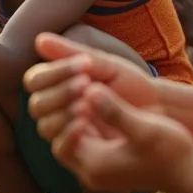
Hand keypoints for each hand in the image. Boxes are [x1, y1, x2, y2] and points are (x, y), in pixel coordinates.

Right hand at [23, 32, 162, 142]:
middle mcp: (55, 110)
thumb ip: (71, 53)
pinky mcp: (78, 153)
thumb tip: (39, 39)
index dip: (55, 73)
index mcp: (56, 85)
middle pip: (37, 104)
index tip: (84, 64)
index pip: (35, 80)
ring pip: (45, 126)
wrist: (158, 111)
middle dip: (60, 93)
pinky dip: (68, 135)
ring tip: (87, 105)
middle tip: (86, 84)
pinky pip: (60, 149)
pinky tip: (84, 124)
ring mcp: (66, 132)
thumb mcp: (104, 66)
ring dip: (63, 113)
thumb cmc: (130, 85)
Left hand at [50, 82, 192, 192]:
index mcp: (96, 166)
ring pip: (71, 142)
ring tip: (86, 93)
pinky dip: (85, 123)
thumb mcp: (144, 128)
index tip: (83, 96)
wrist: (190, 173)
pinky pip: (84, 143)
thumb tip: (90, 91)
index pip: (61, 142)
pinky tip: (96, 102)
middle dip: (66, 117)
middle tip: (79, 92)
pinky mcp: (107, 163)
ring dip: (74, 118)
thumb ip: (115, 111)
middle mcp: (91, 172)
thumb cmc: (171, 151)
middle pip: (60, 143)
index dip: (66, 117)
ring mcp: (98, 169)